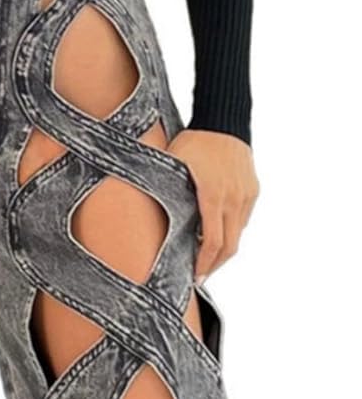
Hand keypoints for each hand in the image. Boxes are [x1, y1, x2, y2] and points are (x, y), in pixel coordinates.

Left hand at [163, 129, 259, 282]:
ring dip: (224, 249)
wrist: (223, 120)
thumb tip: (146, 220)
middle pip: (230, 246)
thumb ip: (166, 194)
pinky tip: (218, 233)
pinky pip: (243, 219)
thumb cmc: (193, 142)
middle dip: (215, 265)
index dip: (204, 264)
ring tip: (207, 258)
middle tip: (201, 276)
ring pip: (238, 234)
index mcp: (213, 196)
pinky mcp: (253, 190)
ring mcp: (246, 195)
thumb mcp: (172, 166)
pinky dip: (231, 231)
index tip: (196, 278)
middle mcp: (234, 199)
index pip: (213, 242)